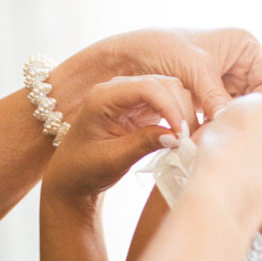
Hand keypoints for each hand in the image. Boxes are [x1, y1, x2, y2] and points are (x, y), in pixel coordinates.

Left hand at [42, 76, 195, 205]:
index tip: (181, 133)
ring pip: (172, 92)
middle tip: (189, 140)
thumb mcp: (112, 159)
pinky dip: (180, 118)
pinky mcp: (143, 108)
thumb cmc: (84, 168)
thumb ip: (142, 144)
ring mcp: (132, 97)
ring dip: (184, 113)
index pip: (147, 88)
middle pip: (164, 85)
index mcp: (104, 96)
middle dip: (181, 110)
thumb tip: (176, 136)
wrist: (73, 175)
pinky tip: (183, 136)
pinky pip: (169, 104)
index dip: (170, 107)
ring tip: (187, 140)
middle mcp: (119, 89)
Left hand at [52, 28, 261, 123]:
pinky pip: (218, 117)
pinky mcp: (207, 97)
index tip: (242, 124)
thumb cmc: (160, 48)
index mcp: (245, 46)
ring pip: (235, 112)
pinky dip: (211, 128)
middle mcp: (239, 63)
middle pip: (253, 101)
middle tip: (224, 137)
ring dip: (223, 126)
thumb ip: (218, 97)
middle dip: (238, 118)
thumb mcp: (195, 71)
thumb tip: (234, 124)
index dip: (259, 106)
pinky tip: (202, 137)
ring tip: (210, 139)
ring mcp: (223, 81)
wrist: (125, 56)